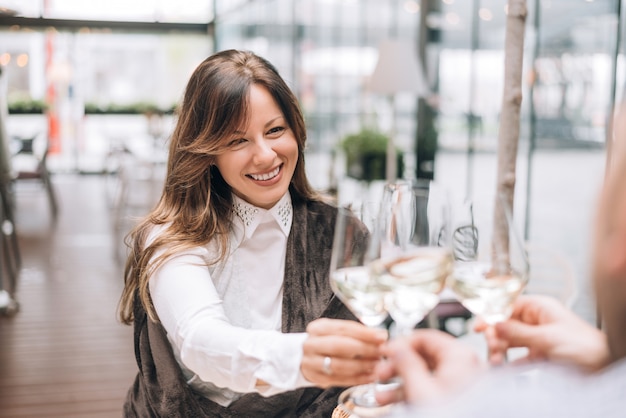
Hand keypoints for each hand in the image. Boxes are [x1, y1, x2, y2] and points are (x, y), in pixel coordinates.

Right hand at [301, 318, 387, 387]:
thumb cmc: (325, 342)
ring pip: (339, 365)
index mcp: (319, 328)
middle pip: (340, 346)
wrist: (302, 357)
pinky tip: (369, 377)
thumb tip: (380, 336)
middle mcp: (312, 344)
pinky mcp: (316, 378)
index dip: (364, 333)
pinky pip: (339, 380)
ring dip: (361, 366)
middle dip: (364, 349)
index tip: (381, 336)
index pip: (343, 328)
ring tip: (377, 365)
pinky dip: (357, 379)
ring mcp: (311, 362)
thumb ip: (356, 333)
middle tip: (381, 352)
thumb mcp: (336, 332)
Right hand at [375, 329, 483, 404]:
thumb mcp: (420, 389)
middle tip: (380, 374)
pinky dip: (413, 393)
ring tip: (381, 395)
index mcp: (459, 356)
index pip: (425, 336)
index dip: (401, 343)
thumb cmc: (452, 416)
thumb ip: (406, 364)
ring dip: (400, 383)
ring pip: (425, 374)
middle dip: (398, 366)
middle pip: (424, 356)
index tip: (385, 353)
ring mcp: (462, 382)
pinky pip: (432, 388)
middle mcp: (463, 365)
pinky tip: (394, 403)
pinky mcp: (459, 398)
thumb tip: (396, 347)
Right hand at [475, 295, 608, 370]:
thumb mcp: (547, 338)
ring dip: (500, 350)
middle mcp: (537, 320)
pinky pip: (518, 356)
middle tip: (491, 345)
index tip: (478, 324)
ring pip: (510, 340)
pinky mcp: (540, 354)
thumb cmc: (585, 347)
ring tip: (496, 360)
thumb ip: (518, 332)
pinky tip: (502, 367)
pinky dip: (509, 362)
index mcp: (540, 308)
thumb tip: (494, 323)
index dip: (491, 313)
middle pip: (505, 324)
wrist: (603, 366)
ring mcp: (538, 338)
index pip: (508, 305)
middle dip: (495, 335)